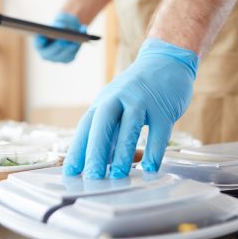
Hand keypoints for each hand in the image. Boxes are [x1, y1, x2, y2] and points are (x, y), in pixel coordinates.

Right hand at [34, 13, 86, 62]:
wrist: (68, 31)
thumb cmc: (60, 25)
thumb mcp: (59, 22)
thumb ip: (58, 24)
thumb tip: (61, 27)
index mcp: (39, 43)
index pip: (38, 44)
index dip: (39, 41)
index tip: (42, 37)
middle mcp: (45, 54)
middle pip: (50, 53)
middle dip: (57, 46)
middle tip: (63, 40)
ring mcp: (56, 59)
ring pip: (62, 56)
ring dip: (70, 48)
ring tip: (75, 41)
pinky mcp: (66, 60)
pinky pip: (71, 55)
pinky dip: (77, 47)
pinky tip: (82, 40)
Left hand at [63, 38, 198, 178]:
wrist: (167, 61)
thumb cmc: (138, 90)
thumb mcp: (118, 106)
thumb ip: (110, 132)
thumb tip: (100, 161)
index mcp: (104, 101)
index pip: (86, 127)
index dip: (77, 149)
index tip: (70, 172)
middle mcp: (120, 98)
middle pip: (102, 124)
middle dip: (96, 152)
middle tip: (92, 177)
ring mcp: (142, 101)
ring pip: (129, 127)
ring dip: (123, 153)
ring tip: (118, 176)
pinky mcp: (164, 108)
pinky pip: (158, 132)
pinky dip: (154, 152)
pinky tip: (150, 168)